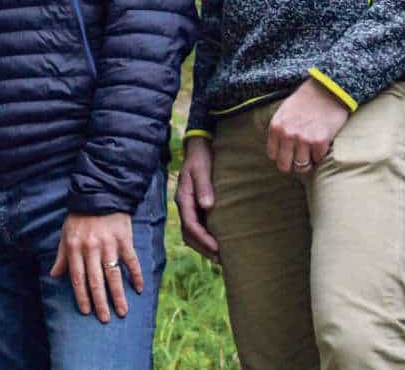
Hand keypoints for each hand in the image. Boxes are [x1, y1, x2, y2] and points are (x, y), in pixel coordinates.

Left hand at [50, 211, 140, 322]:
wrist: (100, 195)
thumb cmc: (80, 218)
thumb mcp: (66, 234)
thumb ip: (61, 256)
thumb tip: (54, 275)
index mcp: (75, 248)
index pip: (78, 278)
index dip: (82, 296)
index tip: (86, 312)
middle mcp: (91, 248)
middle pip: (96, 281)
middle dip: (100, 302)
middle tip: (105, 319)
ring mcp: (109, 244)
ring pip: (114, 275)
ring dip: (118, 295)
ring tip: (122, 312)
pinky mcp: (124, 239)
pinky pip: (131, 261)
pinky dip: (136, 275)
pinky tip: (139, 289)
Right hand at [175, 138, 219, 261]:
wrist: (200, 145)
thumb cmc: (201, 156)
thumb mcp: (201, 168)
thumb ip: (204, 186)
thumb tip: (207, 206)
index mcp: (183, 198)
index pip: (190, 225)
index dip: (203, 239)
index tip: (218, 248)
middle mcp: (185, 205)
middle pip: (189, 234)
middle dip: (203, 248)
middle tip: (221, 259)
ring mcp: (190, 206)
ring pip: (192, 233)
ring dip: (204, 246)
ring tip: (221, 256)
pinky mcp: (197, 206)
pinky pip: (199, 226)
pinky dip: (207, 237)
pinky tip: (219, 243)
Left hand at [267, 78, 349, 174]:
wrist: (327, 89)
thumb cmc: (305, 101)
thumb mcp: (284, 112)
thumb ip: (280, 130)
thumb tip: (279, 151)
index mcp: (276, 127)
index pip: (273, 155)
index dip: (282, 156)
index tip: (289, 154)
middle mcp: (287, 135)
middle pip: (285, 165)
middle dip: (292, 164)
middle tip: (300, 160)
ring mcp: (303, 139)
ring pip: (302, 166)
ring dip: (307, 162)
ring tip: (311, 154)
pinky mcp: (320, 141)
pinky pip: (318, 159)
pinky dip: (320, 155)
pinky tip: (322, 145)